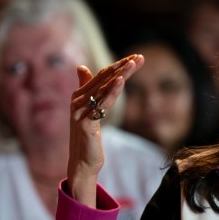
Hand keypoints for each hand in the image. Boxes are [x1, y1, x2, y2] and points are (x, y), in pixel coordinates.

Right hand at [67, 54, 144, 206]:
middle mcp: (78, 100)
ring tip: (134, 64)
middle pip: (104, 78)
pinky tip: (121, 81)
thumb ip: (86, 89)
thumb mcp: (89, 110)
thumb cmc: (87, 136)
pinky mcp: (86, 123)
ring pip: (104, 88)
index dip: (119, 65)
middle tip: (140, 57)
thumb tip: (81, 67)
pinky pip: (102, 104)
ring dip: (121, 74)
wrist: (82, 162)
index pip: (102, 75)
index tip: (136, 57)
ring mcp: (80, 111)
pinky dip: (112, 91)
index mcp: (79, 95)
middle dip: (123, 66)